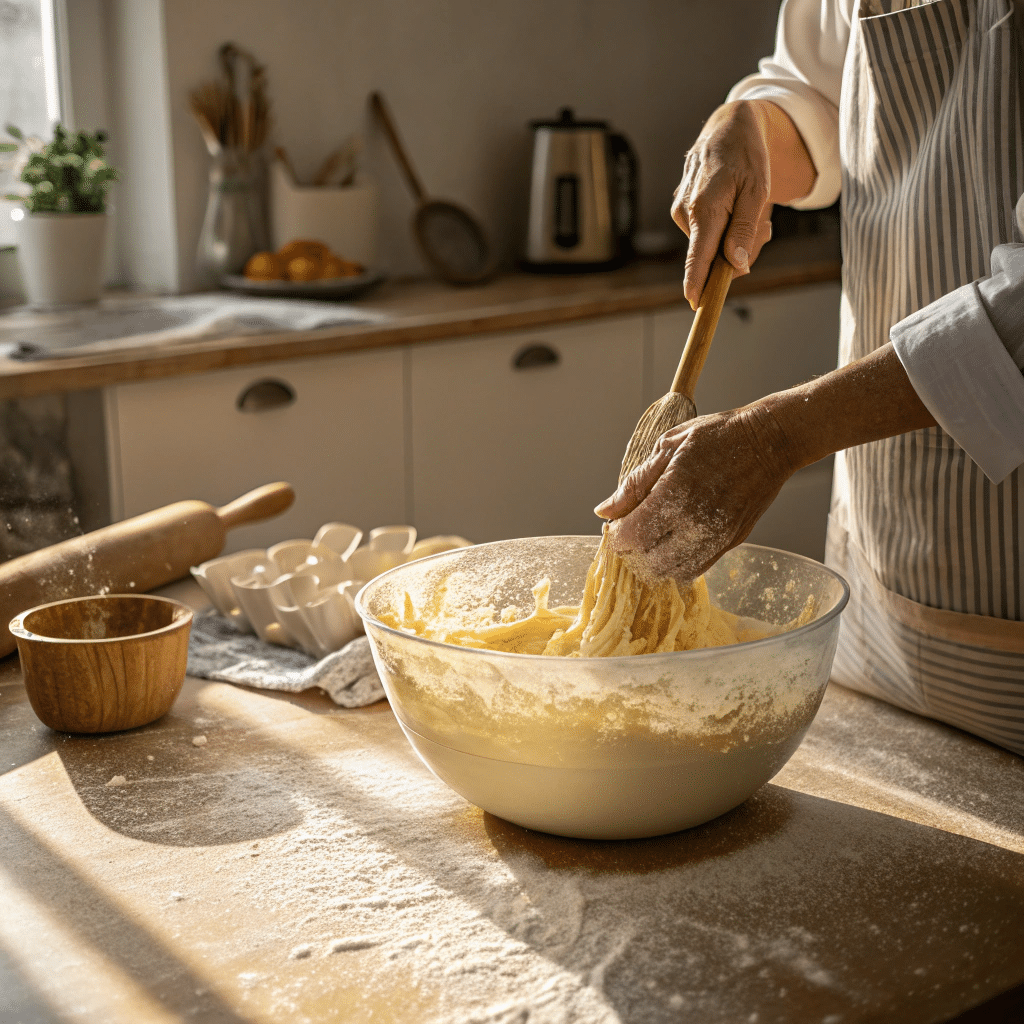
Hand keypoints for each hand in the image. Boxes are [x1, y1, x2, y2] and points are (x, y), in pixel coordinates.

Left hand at [595, 405, 797, 583]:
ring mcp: (718, 537)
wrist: (770, 441)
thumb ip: (634, 484)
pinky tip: (675, 541)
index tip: (615, 526)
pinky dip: (679, 562)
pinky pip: (697, 568)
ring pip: (673, 572)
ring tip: (653, 538)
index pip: (632, 537)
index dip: (617, 536)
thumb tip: (605, 510)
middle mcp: (697, 522)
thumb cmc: (718, 437)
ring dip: (655, 560)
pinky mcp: (732, 542)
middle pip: (649, 562)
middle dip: (633, 551)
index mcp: (676, 494)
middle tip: (633, 531)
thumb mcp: (668, 447)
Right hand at [673, 100, 816, 308]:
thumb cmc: (747, 156)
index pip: (697, 258)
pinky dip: (725, 227)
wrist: (729, 127)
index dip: (697, 284)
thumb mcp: (758, 190)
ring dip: (734, 236)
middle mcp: (686, 213)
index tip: (696, 305)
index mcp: (704, 210)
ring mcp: (681, 211)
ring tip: (747, 207)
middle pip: (713, 256)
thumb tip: (737, 265)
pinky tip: (732, 203)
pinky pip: (707, 234)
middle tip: (762, 224)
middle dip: (739, 251)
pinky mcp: (681, 209)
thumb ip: (745, 229)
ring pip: (712, 245)